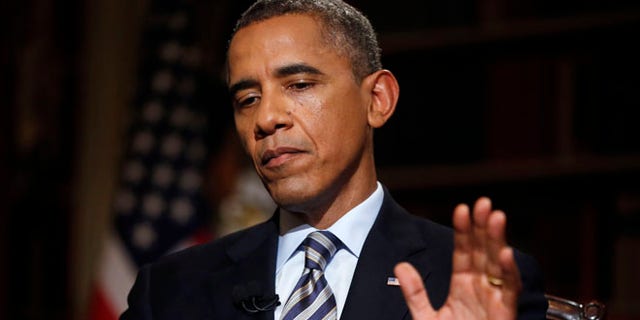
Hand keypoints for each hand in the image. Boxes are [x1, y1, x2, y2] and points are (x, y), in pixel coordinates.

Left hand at [394, 197, 521, 319]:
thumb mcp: (426, 317)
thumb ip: (414, 292)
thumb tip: (400, 266)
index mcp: (463, 286)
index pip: (464, 252)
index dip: (463, 231)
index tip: (461, 209)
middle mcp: (481, 288)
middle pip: (483, 252)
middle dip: (483, 227)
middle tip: (483, 202)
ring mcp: (494, 299)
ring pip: (498, 265)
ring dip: (497, 241)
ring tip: (495, 217)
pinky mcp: (504, 313)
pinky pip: (508, 290)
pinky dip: (508, 272)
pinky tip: (504, 254)